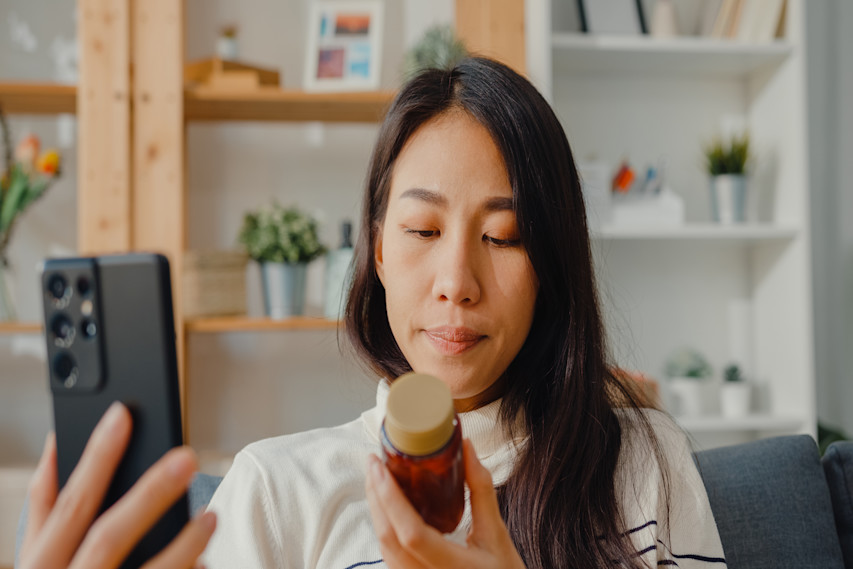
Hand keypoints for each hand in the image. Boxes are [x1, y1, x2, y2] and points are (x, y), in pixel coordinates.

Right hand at [18, 402, 215, 568]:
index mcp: (40, 566)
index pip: (68, 506)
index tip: (121, 415)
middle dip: (148, 494)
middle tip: (187, 457)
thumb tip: (55, 442)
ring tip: (212, 517)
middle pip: (107, 537)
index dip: (94, 458)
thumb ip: (44, 505)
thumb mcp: (35, 556)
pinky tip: (205, 564)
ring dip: (183, 544)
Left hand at [366, 439, 525, 568]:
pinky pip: (390, 555)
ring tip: (378, 479)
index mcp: (454, 567)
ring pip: (384, 547)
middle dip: (376, 496)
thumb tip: (465, 448)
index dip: (391, 499)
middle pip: (389, 538)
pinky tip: (387, 507)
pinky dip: (385, 526)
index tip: (380, 468)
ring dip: (377, 511)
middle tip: (374, 463)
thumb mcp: (497, 533)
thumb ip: (481, 490)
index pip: (411, 534)